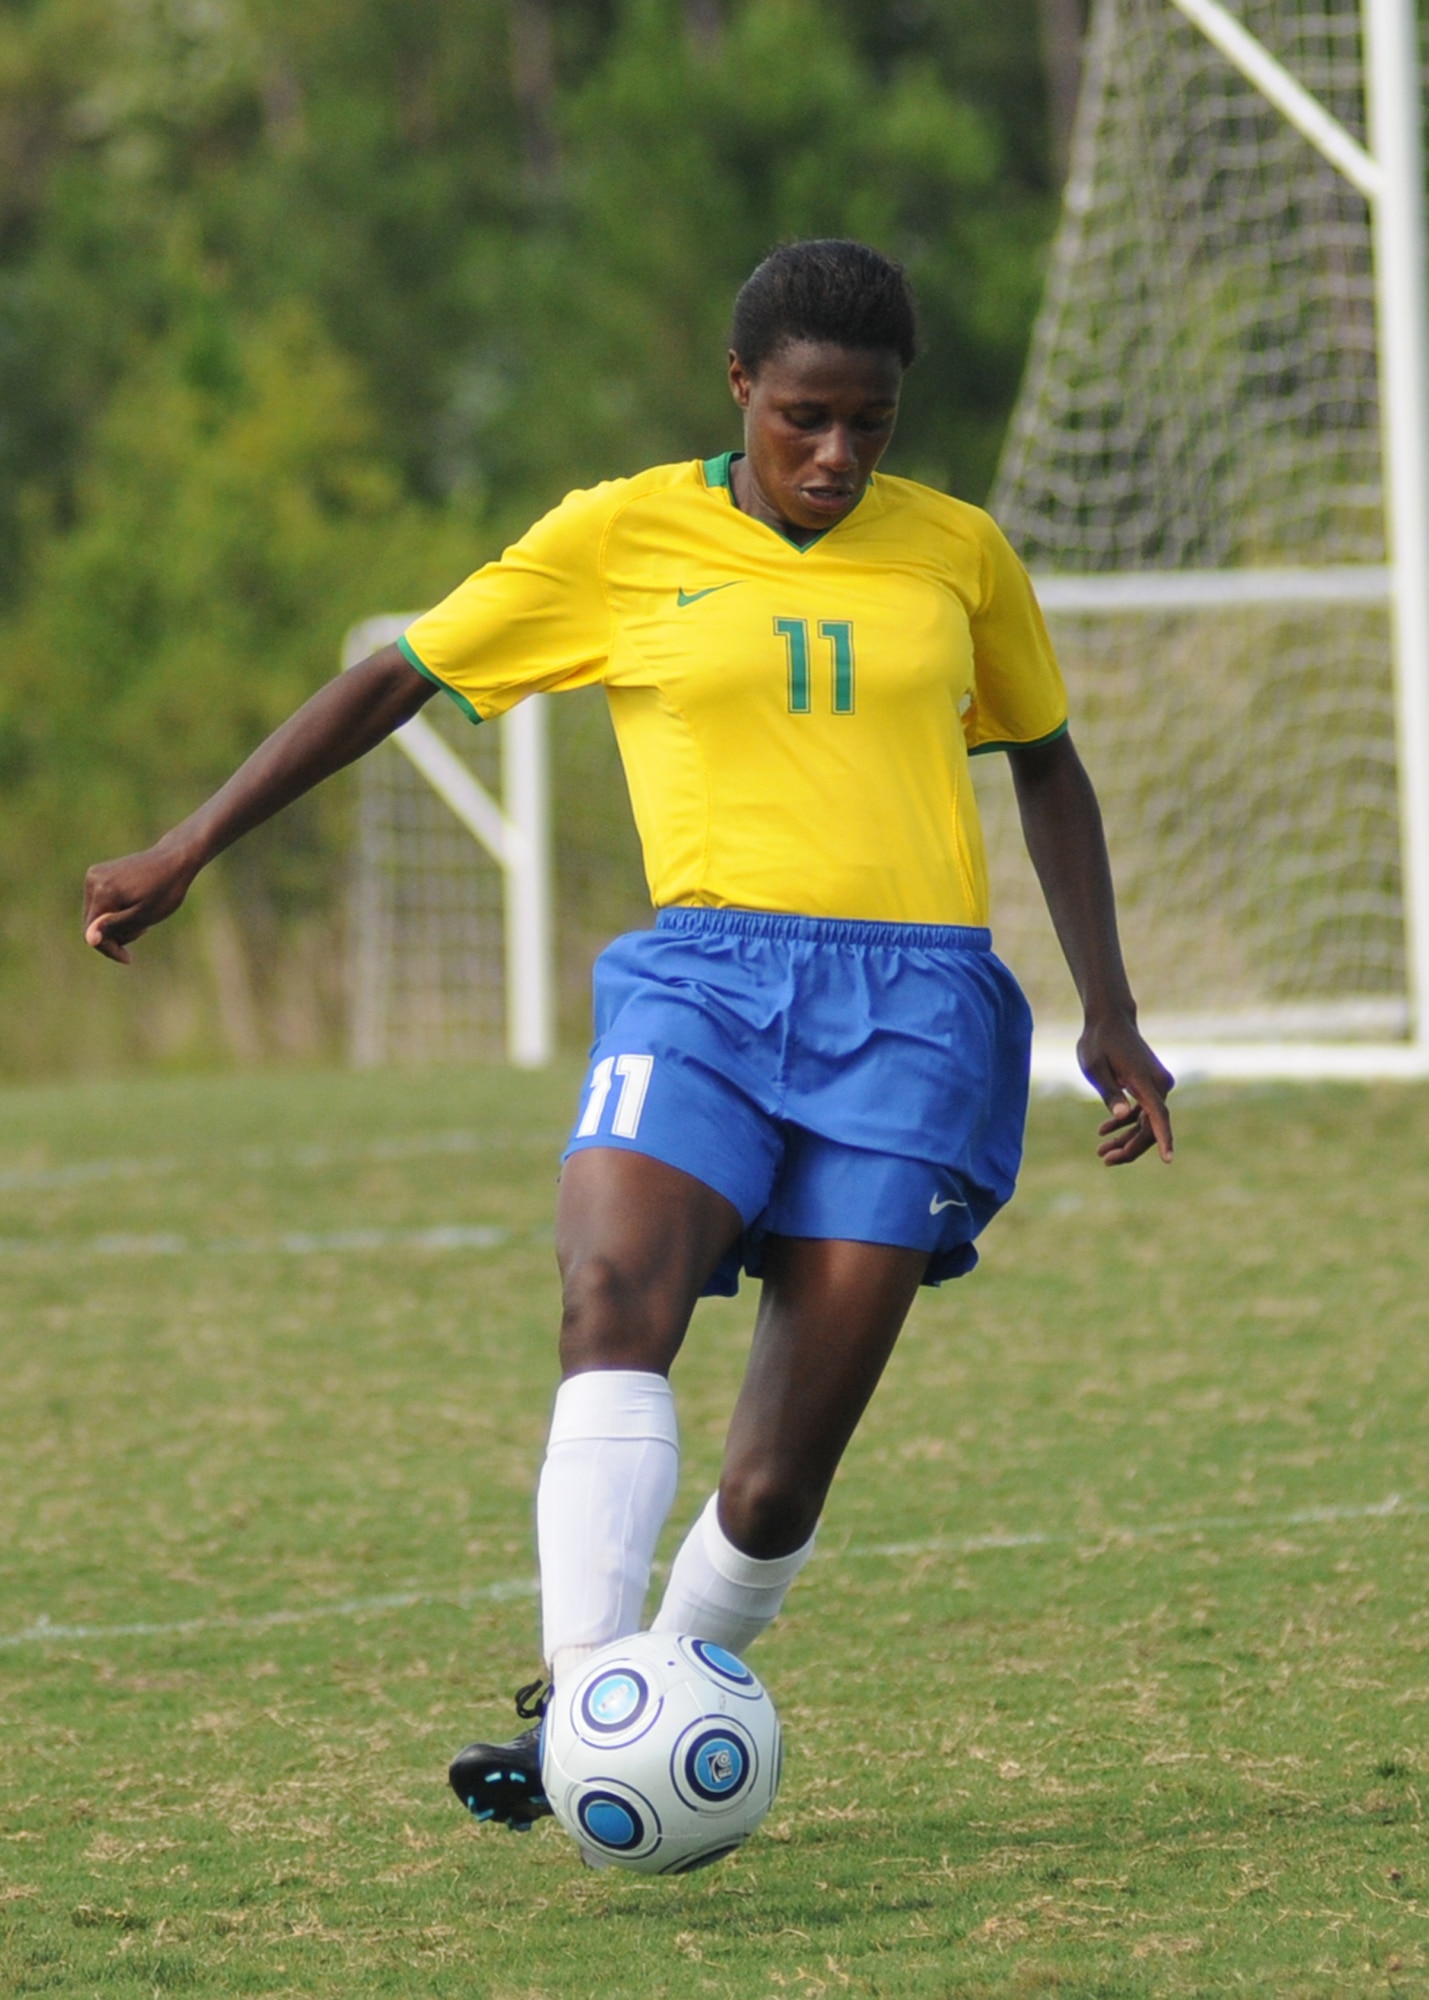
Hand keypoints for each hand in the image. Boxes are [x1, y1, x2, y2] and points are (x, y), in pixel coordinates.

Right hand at [83, 843, 196, 963]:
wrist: (175, 859)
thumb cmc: (165, 890)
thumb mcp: (143, 915)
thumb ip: (115, 927)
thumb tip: (88, 939)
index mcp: (102, 891)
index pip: (92, 932)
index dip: (109, 949)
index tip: (128, 959)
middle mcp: (92, 880)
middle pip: (93, 923)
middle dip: (116, 934)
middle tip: (144, 930)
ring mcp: (94, 874)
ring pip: (97, 914)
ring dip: (118, 923)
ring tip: (142, 917)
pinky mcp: (98, 873)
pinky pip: (101, 902)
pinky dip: (117, 910)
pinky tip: (135, 906)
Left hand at [1078, 1010, 1174, 1165]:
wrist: (1110, 1020)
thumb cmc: (1098, 1042)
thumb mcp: (1095, 1068)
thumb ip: (1109, 1092)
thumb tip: (1122, 1115)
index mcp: (1144, 1080)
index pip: (1158, 1115)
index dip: (1164, 1139)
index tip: (1168, 1160)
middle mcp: (1159, 1083)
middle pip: (1151, 1125)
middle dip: (1131, 1147)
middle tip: (1105, 1160)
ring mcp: (1157, 1084)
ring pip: (1147, 1121)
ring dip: (1127, 1138)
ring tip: (1101, 1152)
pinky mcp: (1151, 1085)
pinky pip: (1143, 1111)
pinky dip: (1126, 1123)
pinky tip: (1105, 1132)